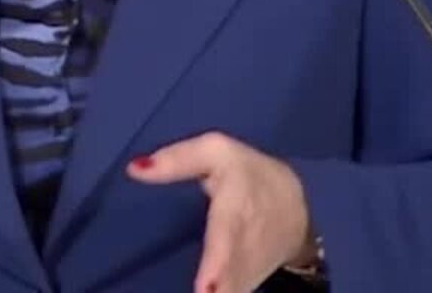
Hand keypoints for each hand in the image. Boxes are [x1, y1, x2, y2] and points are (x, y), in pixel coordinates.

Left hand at [127, 132, 314, 292]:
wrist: (296, 204)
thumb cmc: (246, 174)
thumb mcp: (214, 152)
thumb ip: (176, 160)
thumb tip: (134, 169)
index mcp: (236, 205)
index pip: (226, 235)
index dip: (216, 264)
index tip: (205, 289)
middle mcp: (246, 241)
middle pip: (232, 272)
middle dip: (219, 289)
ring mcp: (251, 266)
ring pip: (236, 286)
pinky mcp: (250, 280)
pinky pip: (236, 291)